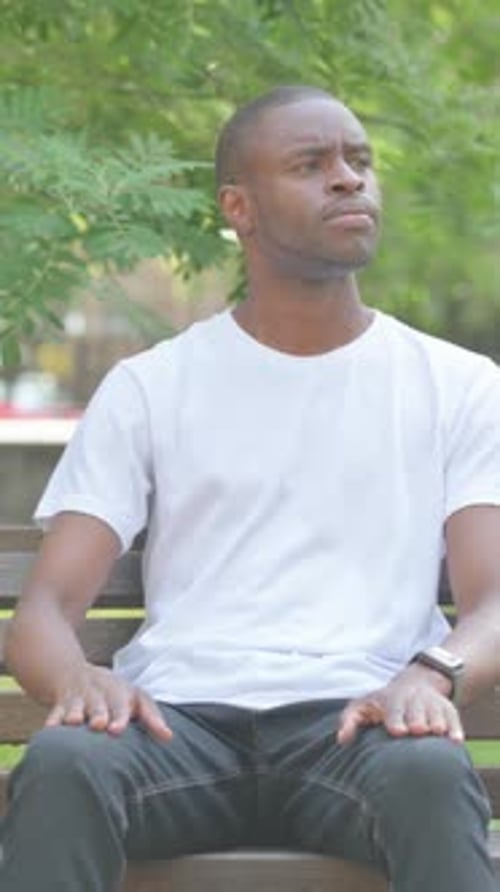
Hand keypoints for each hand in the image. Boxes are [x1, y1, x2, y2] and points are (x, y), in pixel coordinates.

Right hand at [45, 664, 172, 741]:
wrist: (77, 674)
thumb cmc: (115, 695)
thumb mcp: (135, 699)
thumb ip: (152, 718)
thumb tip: (169, 737)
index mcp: (121, 692)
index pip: (125, 702)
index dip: (122, 715)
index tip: (117, 730)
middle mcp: (100, 693)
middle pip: (100, 703)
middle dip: (99, 713)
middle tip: (99, 725)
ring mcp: (80, 697)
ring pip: (76, 705)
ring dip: (75, 713)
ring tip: (74, 722)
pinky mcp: (62, 702)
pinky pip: (56, 710)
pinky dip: (53, 719)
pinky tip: (50, 730)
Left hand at [337, 662, 463, 745]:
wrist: (415, 684)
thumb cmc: (383, 703)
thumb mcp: (363, 706)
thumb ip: (350, 721)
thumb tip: (341, 739)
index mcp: (393, 700)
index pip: (394, 709)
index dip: (396, 719)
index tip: (397, 731)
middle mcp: (413, 700)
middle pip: (416, 710)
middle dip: (417, 719)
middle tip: (419, 730)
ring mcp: (432, 704)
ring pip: (436, 712)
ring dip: (437, 722)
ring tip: (438, 732)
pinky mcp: (447, 709)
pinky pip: (453, 718)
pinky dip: (455, 728)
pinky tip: (456, 741)